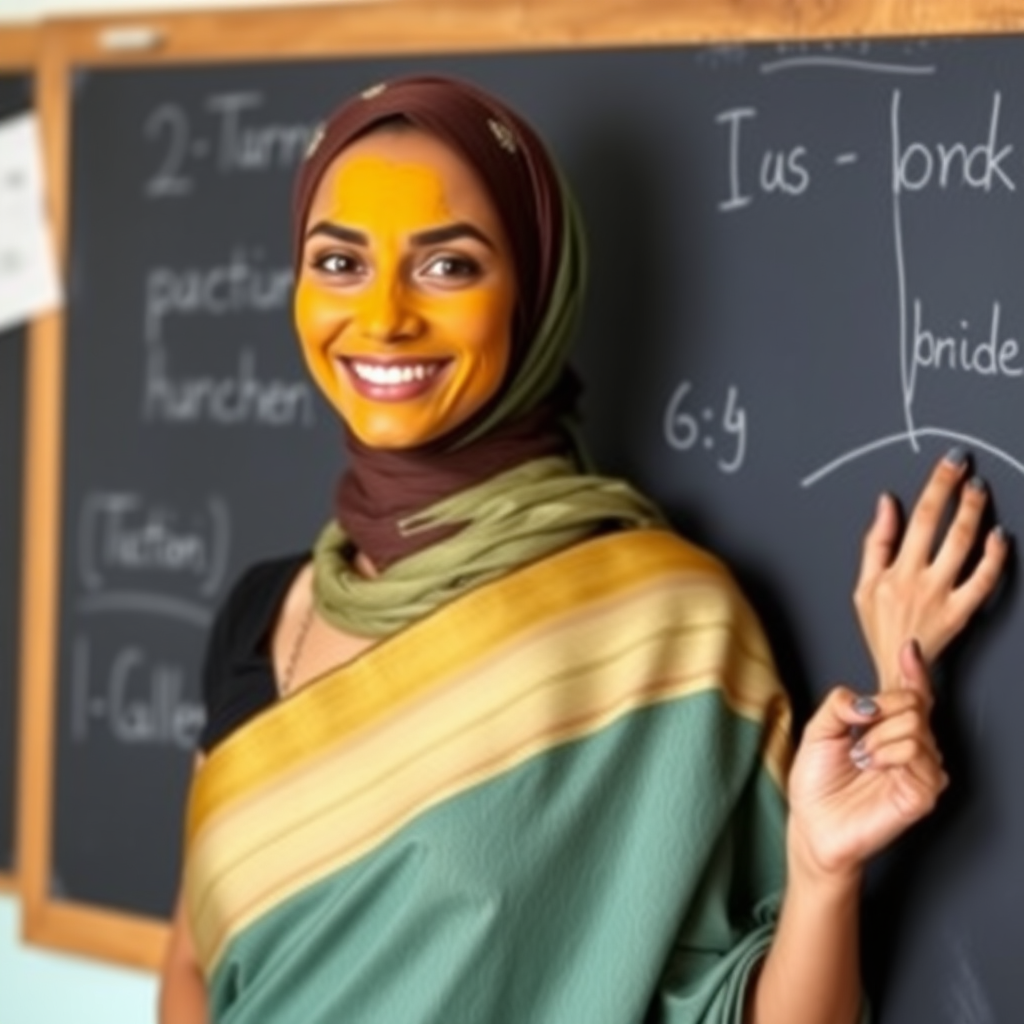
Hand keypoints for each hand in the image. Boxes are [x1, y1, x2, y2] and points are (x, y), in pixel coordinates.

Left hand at [787, 641, 945, 882]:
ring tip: (861, 760)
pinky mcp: (924, 792)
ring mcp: (922, 770)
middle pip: (914, 703)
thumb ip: (840, 703)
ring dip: (877, 737)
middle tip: (857, 741)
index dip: (913, 670)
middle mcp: (912, 747)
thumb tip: (868, 701)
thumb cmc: (816, 782)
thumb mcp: (819, 729)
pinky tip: (872, 768)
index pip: (913, 694)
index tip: (907, 649)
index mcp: (890, 729)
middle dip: (878, 713)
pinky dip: (887, 753)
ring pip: (915, 725)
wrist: (811, 823)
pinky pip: (916, 751)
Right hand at [854, 449, 1007, 691]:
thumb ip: (876, 542)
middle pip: (939, 523)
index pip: (915, 517)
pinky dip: (994, 555)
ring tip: (979, 491)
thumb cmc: (881, 630)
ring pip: (963, 544)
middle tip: (965, 466)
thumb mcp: (862, 586)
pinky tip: (999, 535)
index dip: (934, 487)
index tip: (947, 465)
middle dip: (953, 488)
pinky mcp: (961, 612)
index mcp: (891, 571)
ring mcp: (941, 596)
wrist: (898, 673)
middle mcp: (916, 580)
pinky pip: (984, 579)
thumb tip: (887, 503)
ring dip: (974, 512)